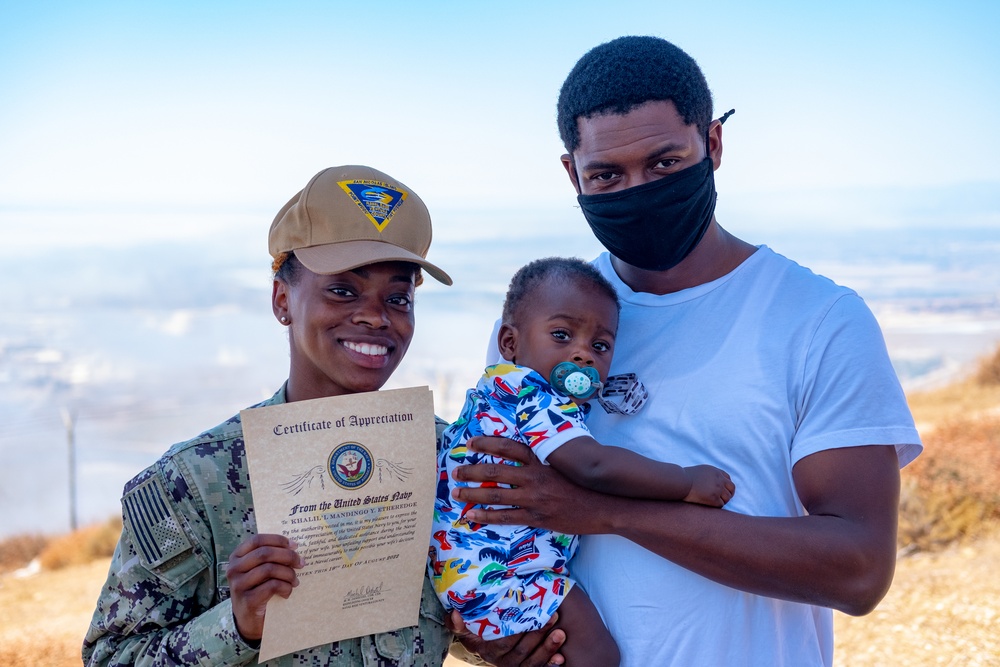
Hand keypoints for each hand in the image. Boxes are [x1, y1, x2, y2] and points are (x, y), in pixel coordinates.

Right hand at [226, 534, 303, 640]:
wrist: (248, 621)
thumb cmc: (257, 590)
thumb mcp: (259, 571)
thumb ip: (270, 558)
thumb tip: (294, 546)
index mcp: (236, 557)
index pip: (257, 540)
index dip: (277, 540)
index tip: (294, 545)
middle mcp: (234, 569)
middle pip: (265, 553)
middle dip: (288, 556)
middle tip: (301, 563)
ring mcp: (239, 585)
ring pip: (270, 569)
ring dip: (288, 574)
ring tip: (295, 581)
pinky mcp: (248, 600)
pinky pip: (272, 586)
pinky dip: (285, 587)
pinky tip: (287, 592)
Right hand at [446, 610, 564, 665]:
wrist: (485, 642)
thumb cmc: (477, 631)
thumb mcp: (466, 628)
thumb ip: (458, 623)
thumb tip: (455, 614)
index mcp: (487, 650)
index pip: (503, 643)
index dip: (517, 631)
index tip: (530, 614)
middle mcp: (501, 662)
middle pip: (521, 652)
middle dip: (538, 635)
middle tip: (553, 617)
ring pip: (532, 662)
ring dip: (548, 649)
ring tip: (560, 633)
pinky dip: (551, 664)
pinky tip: (562, 657)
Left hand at [452, 436, 609, 534]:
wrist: (604, 506)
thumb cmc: (585, 483)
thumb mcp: (565, 462)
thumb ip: (545, 455)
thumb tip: (528, 448)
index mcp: (541, 460)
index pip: (508, 447)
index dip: (487, 443)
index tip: (470, 443)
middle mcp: (534, 477)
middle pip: (494, 472)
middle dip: (471, 471)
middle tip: (455, 471)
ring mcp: (534, 499)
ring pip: (495, 496)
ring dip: (472, 495)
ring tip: (456, 493)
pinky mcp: (536, 518)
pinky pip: (505, 517)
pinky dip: (486, 517)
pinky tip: (471, 516)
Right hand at [683, 465, 734, 506]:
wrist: (680, 482)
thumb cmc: (684, 478)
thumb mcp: (699, 471)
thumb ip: (707, 475)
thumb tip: (708, 482)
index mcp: (715, 471)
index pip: (727, 478)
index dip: (726, 485)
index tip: (722, 490)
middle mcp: (719, 479)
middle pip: (731, 487)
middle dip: (729, 493)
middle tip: (723, 498)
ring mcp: (717, 488)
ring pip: (727, 497)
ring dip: (722, 500)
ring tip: (714, 503)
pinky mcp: (713, 498)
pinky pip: (720, 504)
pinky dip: (716, 506)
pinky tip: (709, 505)